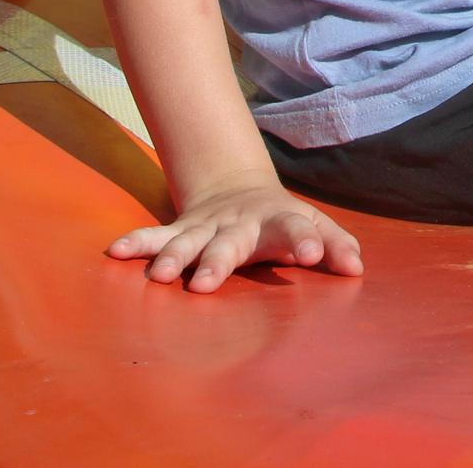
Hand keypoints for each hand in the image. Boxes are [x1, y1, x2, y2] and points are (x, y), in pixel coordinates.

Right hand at [106, 182, 365, 293]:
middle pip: (229, 242)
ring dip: (172, 256)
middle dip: (216, 262)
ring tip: (158, 276)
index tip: (316, 257)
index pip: (297, 229)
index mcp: (278, 221)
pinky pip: (155, 236)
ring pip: (186, 241)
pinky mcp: (181, 230)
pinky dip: (136, 243)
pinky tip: (116, 252)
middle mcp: (239, 223)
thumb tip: (357, 268)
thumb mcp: (315, 226)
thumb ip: (337, 245)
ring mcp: (207, 227)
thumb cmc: (283, 220)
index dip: (310, 241)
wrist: (238, 187)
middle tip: (205, 285)